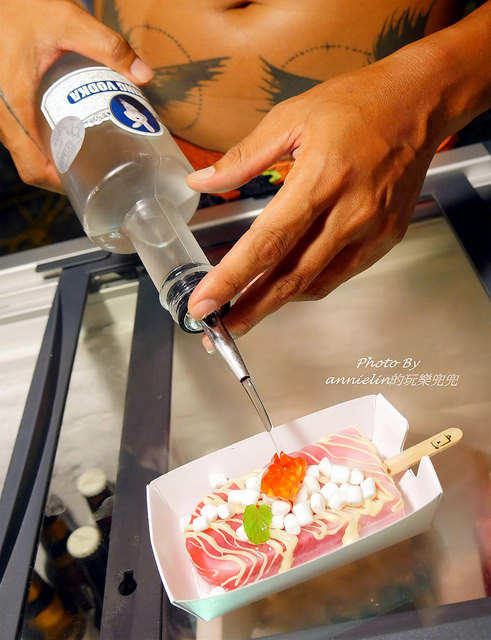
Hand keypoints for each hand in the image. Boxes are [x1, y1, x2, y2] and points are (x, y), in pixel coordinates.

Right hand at [0, 0, 152, 191]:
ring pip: (25, 150)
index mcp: (13, 106)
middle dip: (62, 174)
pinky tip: (68, 132)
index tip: (85, 186)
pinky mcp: (3, 101)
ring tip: (87, 155)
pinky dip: (43, 141)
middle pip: (30, 164)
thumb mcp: (67, 22)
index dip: (58, 184)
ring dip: (53, 158)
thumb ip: (107, 46)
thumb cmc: (20, 6)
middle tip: (96, 172)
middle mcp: (2, 115)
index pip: (32, 167)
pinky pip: (20, 133)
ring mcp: (0, 110)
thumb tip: (144, 75)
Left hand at [187, 49, 446, 339]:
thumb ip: (242, 158)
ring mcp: (372, 230)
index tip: (205, 302)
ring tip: (247, 311)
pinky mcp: (386, 238)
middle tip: (221, 330)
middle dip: (252, 309)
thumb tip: (201, 182)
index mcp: (320, 179)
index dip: (232, 278)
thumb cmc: (355, 104)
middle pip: (292, 277)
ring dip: (278, 302)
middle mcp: (349, 213)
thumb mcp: (290, 117)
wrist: (418, 103)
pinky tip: (287, 285)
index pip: (267, 242)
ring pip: (317, 282)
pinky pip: (340, 273)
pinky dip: (309, 285)